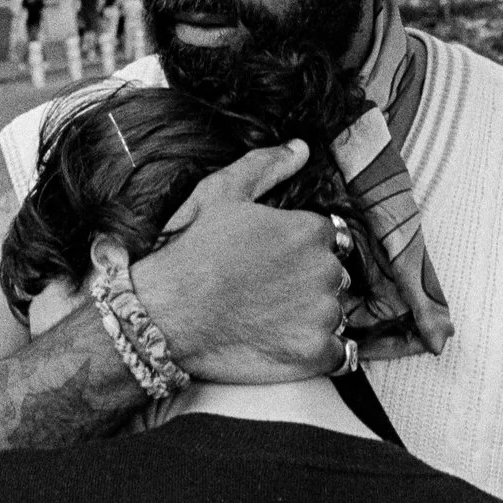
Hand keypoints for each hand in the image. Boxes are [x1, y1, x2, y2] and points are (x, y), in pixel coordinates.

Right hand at [131, 140, 350, 383]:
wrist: (163, 314)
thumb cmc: (190, 251)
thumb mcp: (221, 193)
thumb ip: (266, 166)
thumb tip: (300, 148)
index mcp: (309, 231)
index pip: (329, 240)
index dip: (302, 251)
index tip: (274, 263)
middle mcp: (324, 271)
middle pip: (333, 277)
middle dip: (309, 283)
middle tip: (266, 292)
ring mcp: (321, 315)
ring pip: (335, 313)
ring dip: (313, 317)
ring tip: (269, 319)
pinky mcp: (314, 354)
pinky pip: (338, 354)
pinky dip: (320, 351)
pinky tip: (288, 345)